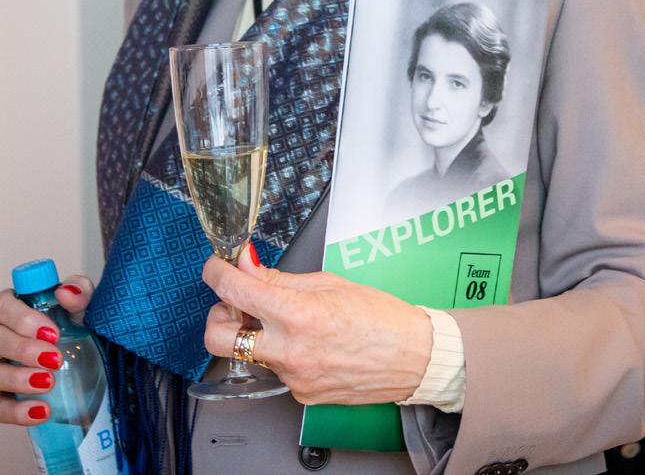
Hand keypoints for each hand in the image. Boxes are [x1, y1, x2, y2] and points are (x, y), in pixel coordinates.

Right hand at [0, 275, 93, 425]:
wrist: (80, 362)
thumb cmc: (69, 327)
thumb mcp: (78, 307)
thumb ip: (79, 292)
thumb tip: (66, 293)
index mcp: (9, 308)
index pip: (4, 307)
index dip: (24, 320)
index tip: (52, 333)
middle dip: (22, 350)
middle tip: (54, 359)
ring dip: (17, 380)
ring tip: (47, 383)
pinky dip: (15, 412)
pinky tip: (40, 412)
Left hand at [203, 247, 431, 405]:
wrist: (411, 357)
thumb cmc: (380, 316)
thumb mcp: (327, 282)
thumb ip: (279, 278)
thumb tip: (246, 266)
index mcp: (296, 313)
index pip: (233, 289)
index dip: (216, 272)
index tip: (217, 266)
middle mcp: (288, 349)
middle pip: (217, 336)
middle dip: (217, 313)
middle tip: (236, 300)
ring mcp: (292, 376)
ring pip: (247, 353)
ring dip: (252, 331)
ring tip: (281, 318)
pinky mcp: (299, 394)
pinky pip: (275, 368)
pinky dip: (281, 350)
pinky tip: (307, 340)